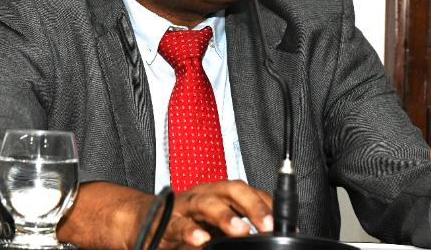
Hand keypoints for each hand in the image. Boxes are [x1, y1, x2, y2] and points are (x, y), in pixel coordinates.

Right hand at [149, 180, 272, 248]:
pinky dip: (190, 232)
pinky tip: (200, 239)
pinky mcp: (167, 223)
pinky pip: (179, 225)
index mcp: (220, 194)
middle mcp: (205, 195)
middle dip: (253, 206)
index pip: (250, 192)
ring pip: (207, 204)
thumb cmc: (185, 221)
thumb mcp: (216, 224)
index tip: (286, 224)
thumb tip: (270, 236)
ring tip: (240, 229)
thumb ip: (238, 228)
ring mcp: (185, 207)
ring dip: (225, 216)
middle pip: (232, 190)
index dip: (269, 205)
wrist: (144, 221)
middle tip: (268, 225)